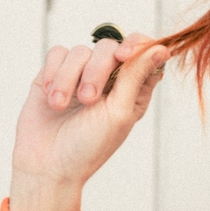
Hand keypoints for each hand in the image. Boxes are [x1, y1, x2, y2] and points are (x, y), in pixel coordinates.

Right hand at [10, 33, 168, 210]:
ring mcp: (80, 75)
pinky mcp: (54, 74)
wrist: (47, 165)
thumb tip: (162, 48)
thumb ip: (136, 76)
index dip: (137, 45)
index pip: (142, 51)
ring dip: (70, 78)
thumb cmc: (88, 147)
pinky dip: (55, 74)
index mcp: (132, 89)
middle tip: (88, 101)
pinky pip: (57, 54)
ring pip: (80, 51)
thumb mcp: (119, 113)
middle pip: (109, 47)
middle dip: (97, 71)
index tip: (124, 56)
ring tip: (62, 106)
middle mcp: (108, 79)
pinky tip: (53, 99)